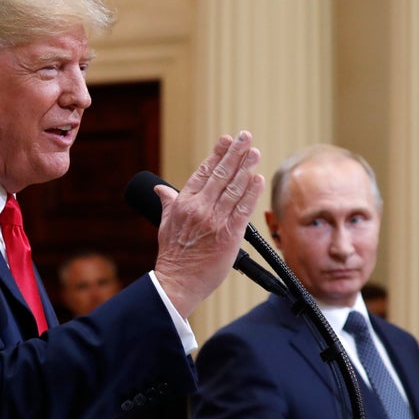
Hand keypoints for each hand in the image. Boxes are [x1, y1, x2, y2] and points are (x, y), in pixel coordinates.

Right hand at [153, 131, 264, 318]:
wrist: (179, 282)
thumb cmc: (172, 255)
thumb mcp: (164, 224)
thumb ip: (167, 203)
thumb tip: (160, 189)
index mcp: (183, 203)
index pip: (202, 172)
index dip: (216, 154)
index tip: (226, 140)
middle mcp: (199, 208)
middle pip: (220, 175)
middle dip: (234, 153)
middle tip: (245, 137)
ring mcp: (215, 220)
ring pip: (233, 188)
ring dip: (246, 168)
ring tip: (254, 152)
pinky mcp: (230, 235)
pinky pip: (243, 209)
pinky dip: (251, 192)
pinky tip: (257, 179)